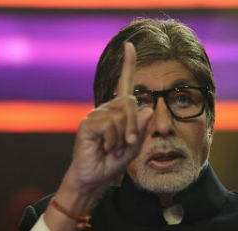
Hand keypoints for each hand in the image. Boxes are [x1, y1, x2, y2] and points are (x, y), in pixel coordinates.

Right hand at [44, 42, 152, 230]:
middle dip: (135, 126)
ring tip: (114, 148)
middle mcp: (107, 109)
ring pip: (121, 116)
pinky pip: (109, 125)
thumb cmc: (114, 161)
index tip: (130, 45)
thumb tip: (149, 106)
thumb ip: (142, 128)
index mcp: (119, 112)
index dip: (128, 65)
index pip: (125, 85)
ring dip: (123, 137)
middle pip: (131, 104)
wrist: (96, 178)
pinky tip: (105, 148)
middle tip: (128, 143)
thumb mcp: (135, 146)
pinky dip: (112, 140)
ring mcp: (96, 116)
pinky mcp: (88, 125)